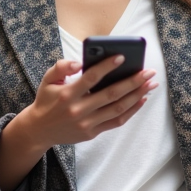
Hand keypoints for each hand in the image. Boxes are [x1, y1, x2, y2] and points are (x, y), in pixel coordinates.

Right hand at [0, 57, 156, 190]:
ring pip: (117, 108)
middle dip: (133, 82)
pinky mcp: (92, 133)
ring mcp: (87, 123)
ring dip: (137, 95)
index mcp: (67, 94)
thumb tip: (78, 63)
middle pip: (111, 94)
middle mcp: (78, 110)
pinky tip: (141, 99)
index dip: (106, 67)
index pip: (90, 78)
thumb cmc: (47, 100)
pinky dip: (131, 111)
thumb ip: (60, 67)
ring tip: (151, 84)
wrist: (39, 130)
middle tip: (149, 72)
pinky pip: (116, 121)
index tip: (121, 57)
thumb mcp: (47, 80)